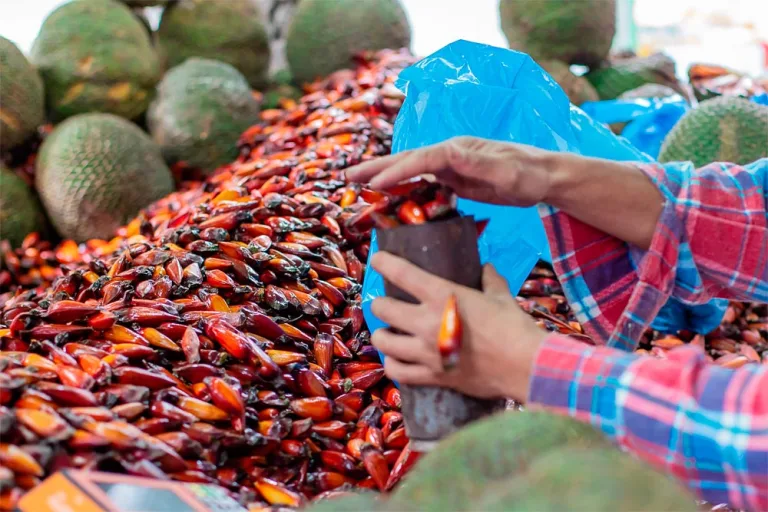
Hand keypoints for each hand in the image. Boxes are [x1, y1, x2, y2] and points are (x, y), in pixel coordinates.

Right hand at [345, 136, 553, 206]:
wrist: (544, 176)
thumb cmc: (528, 172)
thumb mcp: (505, 169)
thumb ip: (477, 161)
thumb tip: (448, 151)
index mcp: (458, 149)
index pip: (421, 159)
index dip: (397, 171)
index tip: (375, 185)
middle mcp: (450, 153)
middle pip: (407, 159)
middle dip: (377, 168)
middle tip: (348, 177)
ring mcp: (450, 166)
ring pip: (410, 170)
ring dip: (384, 177)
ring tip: (358, 184)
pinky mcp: (454, 179)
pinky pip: (422, 183)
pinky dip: (402, 187)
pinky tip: (390, 197)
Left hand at [369, 252, 546, 400]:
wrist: (525, 366)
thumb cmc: (514, 326)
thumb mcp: (501, 296)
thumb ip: (489, 280)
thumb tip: (486, 268)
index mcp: (442, 296)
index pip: (402, 273)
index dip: (383, 263)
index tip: (377, 259)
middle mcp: (427, 322)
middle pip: (382, 308)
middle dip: (380, 304)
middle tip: (386, 304)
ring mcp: (426, 351)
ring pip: (383, 341)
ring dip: (382, 335)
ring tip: (388, 333)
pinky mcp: (432, 375)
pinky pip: (398, 372)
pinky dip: (394, 365)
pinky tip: (397, 360)